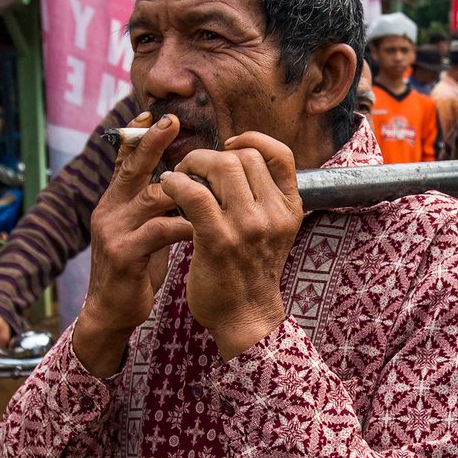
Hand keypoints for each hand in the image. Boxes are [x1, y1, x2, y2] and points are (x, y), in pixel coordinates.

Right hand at [76, 111, 193, 375]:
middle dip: (151, 143)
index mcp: (114, 202)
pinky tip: (204, 223)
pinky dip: (184, 224)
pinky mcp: (123, 255)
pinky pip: (158, 231)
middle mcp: (109, 210)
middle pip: (131, 169)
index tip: (153, 114)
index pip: (124, 162)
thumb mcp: (142, 231)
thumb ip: (153, 207)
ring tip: (211, 181)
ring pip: (150, 198)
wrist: (111, 312)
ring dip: (184, 189)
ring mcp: (113, 232)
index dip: (137, 137)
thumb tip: (181, 180)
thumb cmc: (135, 269)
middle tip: (171, 121)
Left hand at [160, 132, 301, 358]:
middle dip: (211, 154)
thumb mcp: (274, 232)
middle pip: (244, 156)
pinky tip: (168, 186)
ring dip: (192, 164)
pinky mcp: (219, 240)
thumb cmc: (250, 273)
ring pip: (221, 166)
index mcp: (290, 209)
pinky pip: (194, 193)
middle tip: (192, 167)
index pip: (280, 155)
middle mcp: (274, 215)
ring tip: (179, 177)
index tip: (230, 145)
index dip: (252, 139)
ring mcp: (248, 227)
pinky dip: (176, 182)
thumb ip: (264, 199)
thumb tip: (236, 161)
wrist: (245, 318)